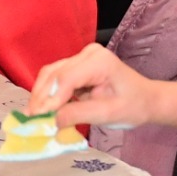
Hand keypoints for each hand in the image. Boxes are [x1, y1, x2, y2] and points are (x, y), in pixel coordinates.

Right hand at [29, 43, 162, 129]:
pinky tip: (44, 110)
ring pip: (50, 74)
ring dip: (40, 96)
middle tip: (30, 121)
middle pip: (54, 74)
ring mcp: (81, 58)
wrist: (146, 100)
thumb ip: (78, 115)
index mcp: (99, 61)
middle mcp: (87, 54)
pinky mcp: (76, 66)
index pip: (66, 78)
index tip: (38, 119)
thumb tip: (50, 122)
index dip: (50, 99)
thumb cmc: (133, 107)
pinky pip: (55, 78)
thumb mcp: (108, 114)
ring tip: (34, 117)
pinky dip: (47, 94)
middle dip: (40, 98)